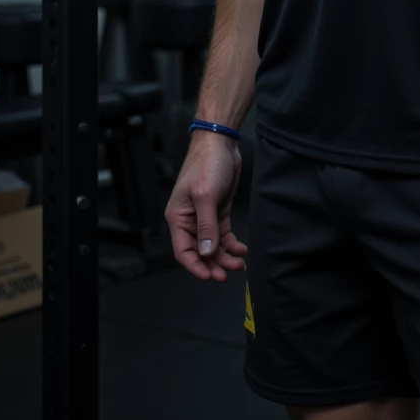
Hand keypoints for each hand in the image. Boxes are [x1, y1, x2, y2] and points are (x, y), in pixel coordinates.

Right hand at [164, 132, 248, 281]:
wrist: (221, 143)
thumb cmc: (207, 164)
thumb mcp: (206, 195)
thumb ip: (206, 226)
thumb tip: (205, 252)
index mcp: (178, 218)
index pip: (183, 251)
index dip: (195, 266)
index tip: (209, 277)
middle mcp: (189, 220)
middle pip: (199, 252)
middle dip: (213, 264)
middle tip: (228, 274)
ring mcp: (204, 217)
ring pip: (213, 246)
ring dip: (225, 257)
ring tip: (239, 263)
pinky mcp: (218, 211)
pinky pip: (223, 235)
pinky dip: (231, 244)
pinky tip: (241, 249)